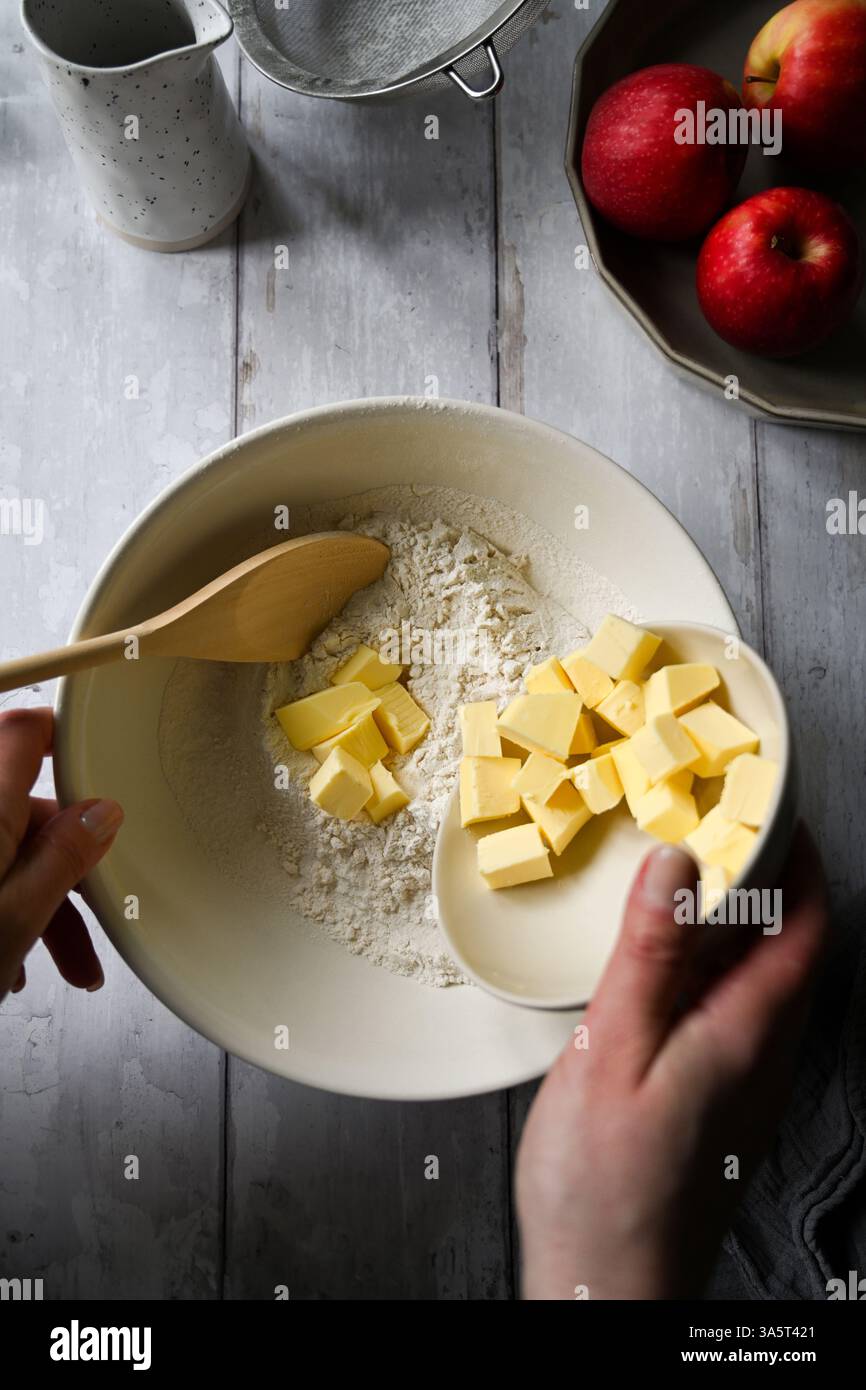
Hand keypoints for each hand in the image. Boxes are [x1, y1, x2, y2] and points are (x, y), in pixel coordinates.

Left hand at [0, 707, 122, 1001]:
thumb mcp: (19, 916)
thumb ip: (64, 857)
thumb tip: (101, 814)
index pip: (25, 732)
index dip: (61, 737)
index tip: (96, 764)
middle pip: (27, 810)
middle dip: (66, 861)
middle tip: (94, 909)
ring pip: (8, 852)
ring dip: (43, 902)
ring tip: (66, 965)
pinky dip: (6, 911)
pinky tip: (10, 963)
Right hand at [516, 824, 827, 1299]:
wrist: (604, 1287)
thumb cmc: (604, 1184)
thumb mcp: (613, 1049)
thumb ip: (649, 954)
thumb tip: (676, 863)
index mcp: (747, 1034)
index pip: (805, 928)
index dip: (801, 861)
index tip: (774, 810)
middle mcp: (761, 1059)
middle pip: (790, 952)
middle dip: (769, 883)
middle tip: (722, 831)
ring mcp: (743, 1088)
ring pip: (761, 986)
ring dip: (740, 927)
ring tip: (687, 887)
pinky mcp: (717, 1109)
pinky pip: (734, 1019)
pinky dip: (713, 972)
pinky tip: (663, 973)